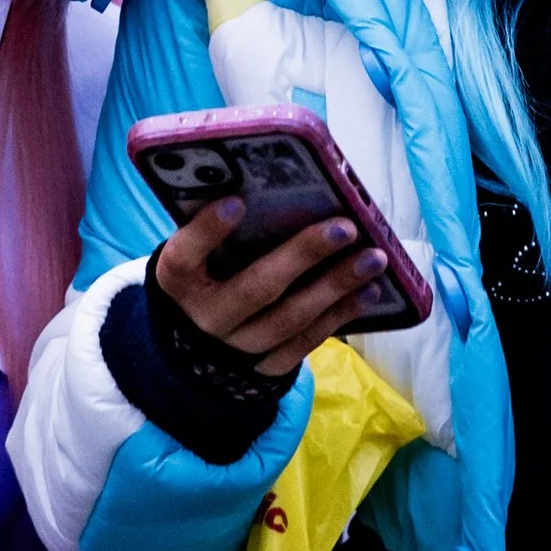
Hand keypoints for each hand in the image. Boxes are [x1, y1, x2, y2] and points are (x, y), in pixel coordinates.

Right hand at [154, 201, 388, 376]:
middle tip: (344, 228)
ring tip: (373, 259)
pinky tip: (368, 292)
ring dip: (335, 287)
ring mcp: (237, 348)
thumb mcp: (196, 253)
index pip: (183, 255)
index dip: (207, 231)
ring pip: (290, 319)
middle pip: (255, 288)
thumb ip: (218, 228)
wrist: (196, 345)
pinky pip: (305, 343)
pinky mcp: (265, 368)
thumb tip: (271, 181)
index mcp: (178, 281)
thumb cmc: (205, 274)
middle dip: (303, 256)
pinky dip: (340, 316)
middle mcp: (206, 317)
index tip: (236, 202)